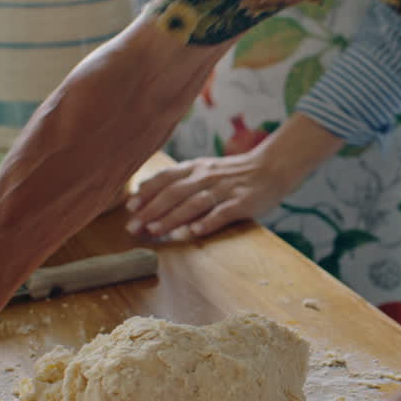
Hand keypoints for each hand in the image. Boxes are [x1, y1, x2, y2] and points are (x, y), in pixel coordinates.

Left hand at [125, 149, 291, 239]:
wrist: (271, 168)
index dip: (146, 192)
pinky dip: (207, 222)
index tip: (129, 208)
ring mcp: (224, 190)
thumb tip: (147, 194)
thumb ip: (180, 180)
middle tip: (133, 227)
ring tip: (154, 230)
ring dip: (172, 217)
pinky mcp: (241, 203)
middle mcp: (206, 176)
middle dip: (151, 210)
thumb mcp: (205, 170)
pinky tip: (192, 233)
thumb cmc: (233, 174)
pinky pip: (222, 213)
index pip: (166, 178)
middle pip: (174, 193)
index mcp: (195, 168)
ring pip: (193, 204)